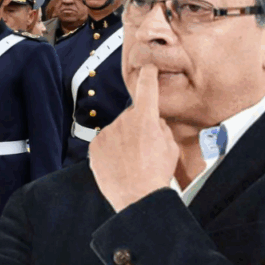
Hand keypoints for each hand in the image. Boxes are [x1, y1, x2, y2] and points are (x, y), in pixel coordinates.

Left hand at [88, 65, 178, 211]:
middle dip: (138, 126)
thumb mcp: (170, 147)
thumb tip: (154, 120)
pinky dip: (111, 149)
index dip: (148, 75)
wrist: (137, 198)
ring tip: (131, 161)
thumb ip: (160, 127)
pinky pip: (105, 142)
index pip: (147, 88)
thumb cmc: (156, 174)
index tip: (147, 67)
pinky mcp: (95, 146)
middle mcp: (123, 121)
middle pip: (132, 116)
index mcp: (145, 118)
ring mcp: (107, 133)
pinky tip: (119, 163)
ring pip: (118, 130)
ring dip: (123, 139)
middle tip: (144, 148)